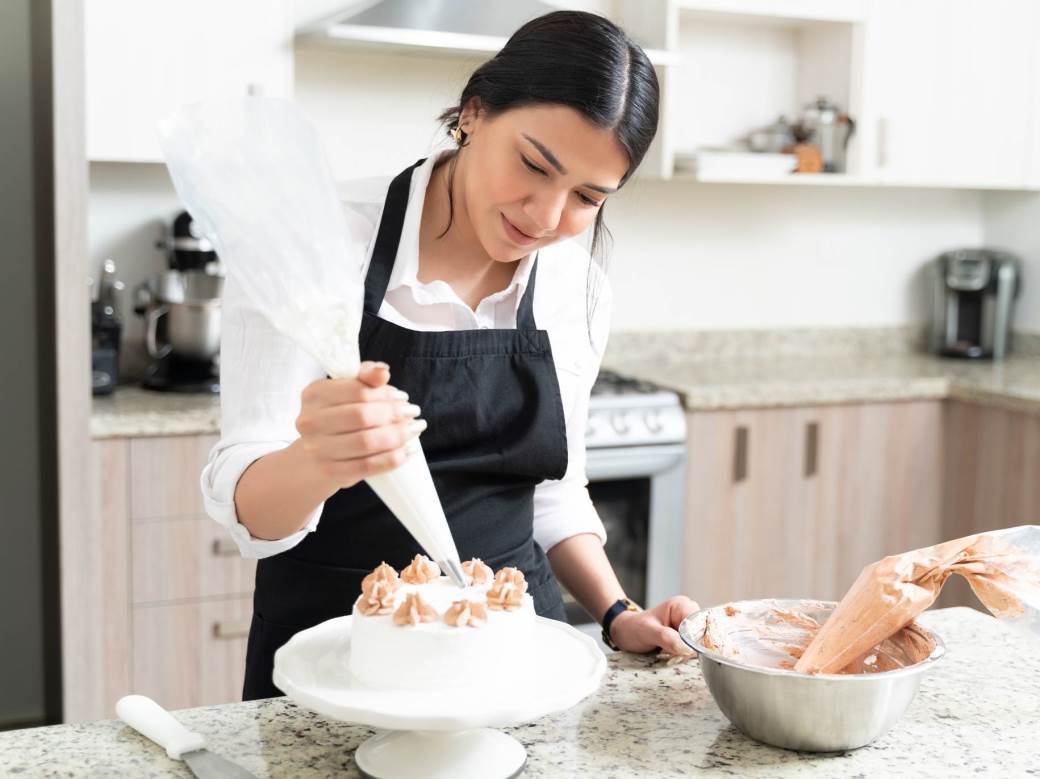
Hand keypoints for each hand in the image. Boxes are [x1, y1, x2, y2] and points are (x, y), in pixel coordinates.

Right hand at [294, 361, 424, 489]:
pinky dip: (393, 458)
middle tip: (413, 412)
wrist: (310, 461)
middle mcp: (310, 421)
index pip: (358, 391)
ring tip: (414, 429)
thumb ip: (364, 377)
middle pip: (362, 416)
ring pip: (367, 442)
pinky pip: (368, 465)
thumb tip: (382, 371)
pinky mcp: (330, 472)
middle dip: (395, 414)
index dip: (385, 394)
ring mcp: (318, 449)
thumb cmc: (334, 420)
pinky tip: (408, 450)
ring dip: (398, 436)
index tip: (402, 397)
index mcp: (314, 394)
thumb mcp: (344, 393)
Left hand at [609, 596, 699, 655]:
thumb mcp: (647, 632)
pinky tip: (671, 655)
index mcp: (682, 605)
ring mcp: (690, 626)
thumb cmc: (634, 628)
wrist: (627, 632)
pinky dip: (684, 656)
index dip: (695, 641)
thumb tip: (685, 648)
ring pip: (700, 645)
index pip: (700, 625)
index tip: (683, 652)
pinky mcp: (688, 637)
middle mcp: (690, 613)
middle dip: (690, 649)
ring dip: (687, 654)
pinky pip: (693, 650)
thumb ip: (666, 638)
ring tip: (668, 653)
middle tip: (671, 653)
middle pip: (703, 636)